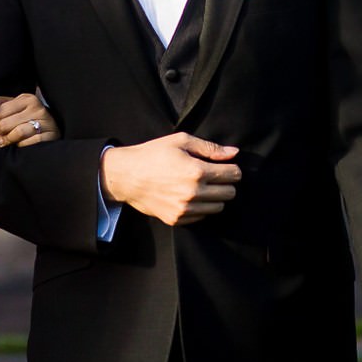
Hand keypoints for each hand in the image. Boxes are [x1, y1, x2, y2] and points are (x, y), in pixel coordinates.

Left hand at [0, 92, 59, 146]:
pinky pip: (27, 143)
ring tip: (3, 142)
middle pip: (6, 123)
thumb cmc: (28, 119)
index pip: (0, 110)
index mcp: (27, 99)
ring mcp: (46, 122)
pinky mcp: (50, 136)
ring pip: (17, 133)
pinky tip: (18, 145)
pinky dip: (20, 146)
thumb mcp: (14, 108)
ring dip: (7, 140)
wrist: (51, 130)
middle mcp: (38, 108)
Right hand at [99, 133, 239, 225]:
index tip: (225, 166)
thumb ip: (210, 148)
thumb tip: (234, 152)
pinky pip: (203, 217)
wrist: (127, 176)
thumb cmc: (154, 154)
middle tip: (214, 176)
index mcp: (196, 171)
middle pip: (230, 193)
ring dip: (215, 197)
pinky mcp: (177, 219)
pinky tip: (191, 196)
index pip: (233, 175)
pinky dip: (202, 208)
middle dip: (226, 183)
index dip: (232, 168)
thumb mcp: (181, 141)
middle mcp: (193, 192)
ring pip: (219, 207)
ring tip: (202, 186)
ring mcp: (185, 209)